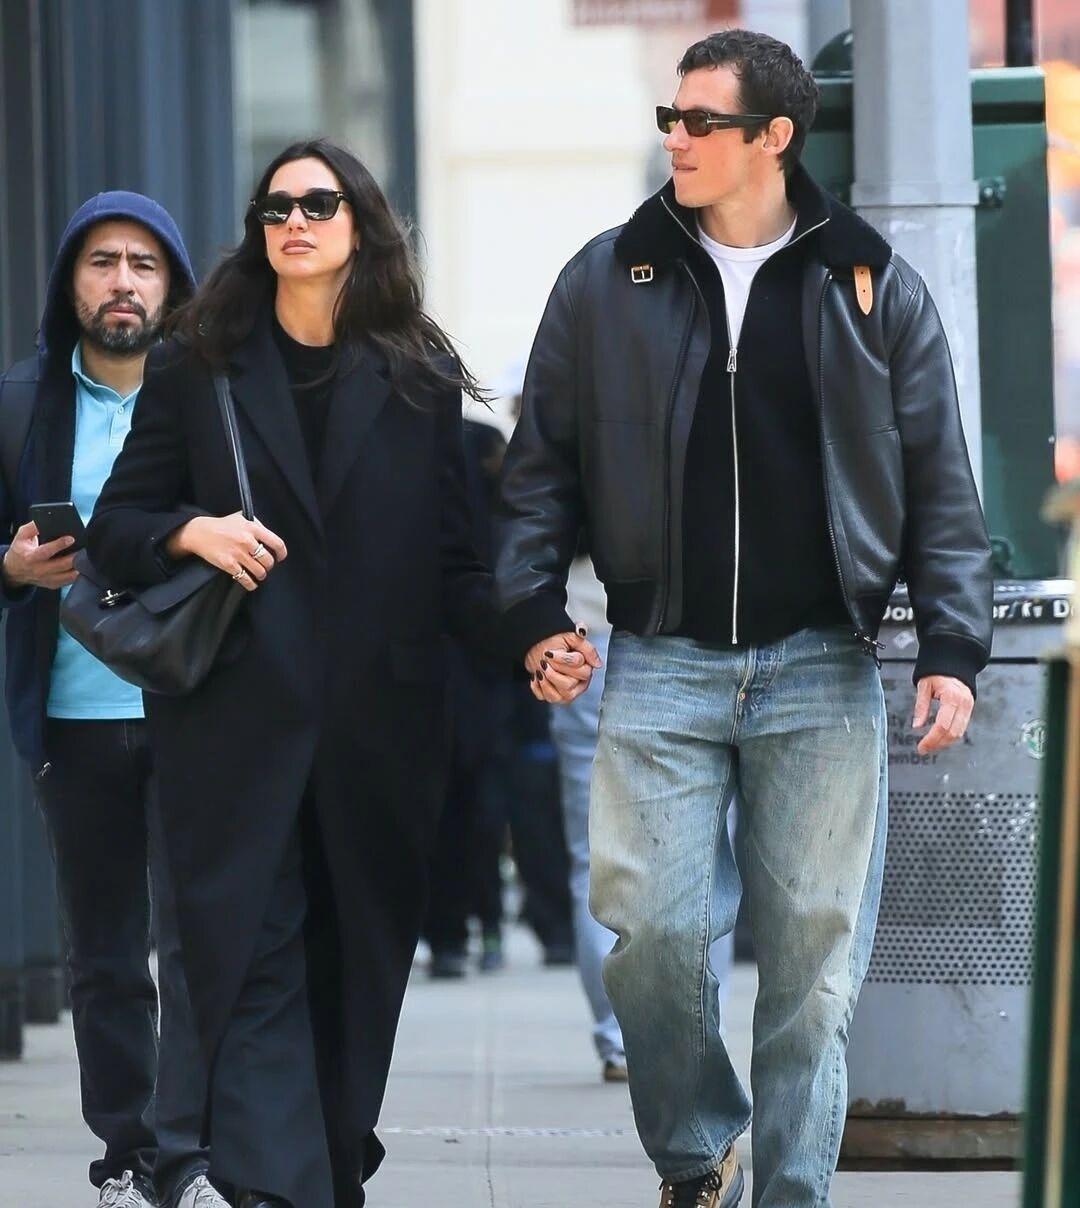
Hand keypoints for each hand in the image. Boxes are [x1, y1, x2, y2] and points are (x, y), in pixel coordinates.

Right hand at [1, 521, 78, 589]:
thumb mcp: (21, 537)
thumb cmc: (20, 551)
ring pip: (68, 575)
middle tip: (85, 549)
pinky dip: (77, 574)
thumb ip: (32, 527)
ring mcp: (47, 579)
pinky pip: (69, 581)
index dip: (59, 545)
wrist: (14, 571)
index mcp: (30, 557)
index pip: (46, 551)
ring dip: (78, 567)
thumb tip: (43, 520)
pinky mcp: (53, 584)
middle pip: (61, 565)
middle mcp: (39, 570)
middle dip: (74, 557)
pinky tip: (82, 566)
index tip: (71, 538)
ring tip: (86, 557)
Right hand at [167, 512, 286, 593]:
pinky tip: (252, 583)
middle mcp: (247, 541)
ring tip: (259, 574)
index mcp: (252, 528)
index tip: (280, 557)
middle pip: (268, 561)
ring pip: (259, 571)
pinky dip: (251, 584)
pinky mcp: (228, 564)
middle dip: (269, 566)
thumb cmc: (222, 525)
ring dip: (261, 575)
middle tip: (266, 566)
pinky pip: (245, 579)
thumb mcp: (241, 518)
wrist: (199, 533)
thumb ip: (257, 525)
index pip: (277, 543)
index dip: (282, 553)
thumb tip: (269, 537)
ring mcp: (237, 553)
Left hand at [525, 626, 602, 704]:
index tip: (552, 653)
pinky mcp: (553, 696)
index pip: (581, 671)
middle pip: (569, 685)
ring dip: (546, 681)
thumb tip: (597, 663)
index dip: (564, 661)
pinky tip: (537, 676)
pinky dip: (537, 686)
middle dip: (553, 671)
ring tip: (541, 668)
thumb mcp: (572, 638)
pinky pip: (545, 697)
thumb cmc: (554, 641)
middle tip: (545, 661)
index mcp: (585, 669)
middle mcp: (578, 683)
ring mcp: (566, 692)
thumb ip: (588, 649)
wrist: (538, 646)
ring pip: (558, 696)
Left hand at [912, 675, 973, 753]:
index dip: (931, 739)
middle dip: (937, 743)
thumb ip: (921, 707)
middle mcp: (963, 703)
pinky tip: (939, 738)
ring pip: (959, 733)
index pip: (942, 725)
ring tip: (930, 745)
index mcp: (952, 697)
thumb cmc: (938, 672)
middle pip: (952, 732)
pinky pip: (961, 727)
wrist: (954, 663)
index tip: (921, 746)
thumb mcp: (924, 686)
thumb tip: (917, 725)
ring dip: (944, 742)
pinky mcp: (969, 709)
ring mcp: (968, 707)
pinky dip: (950, 735)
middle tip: (923, 748)